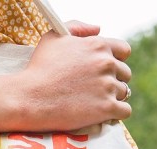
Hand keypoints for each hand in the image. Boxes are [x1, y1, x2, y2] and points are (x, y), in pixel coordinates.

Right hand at [14, 20, 131, 131]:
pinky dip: (116, 113)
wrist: (31, 97)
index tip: (104, 70)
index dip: (115, 60)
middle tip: (95, 89)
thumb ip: (77, 27)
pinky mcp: (107, 108)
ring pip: (124, 92)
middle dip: (113, 80)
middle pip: (125, 73)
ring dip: (112, 97)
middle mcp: (106, 63)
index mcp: (98, 45)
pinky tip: (104, 114)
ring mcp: (108, 86)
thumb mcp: (54, 37)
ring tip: (94, 102)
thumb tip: (98, 29)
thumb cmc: (39, 68)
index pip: (124, 51)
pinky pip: (125, 111)